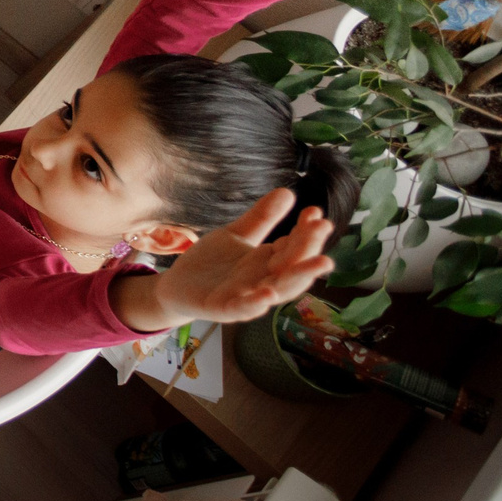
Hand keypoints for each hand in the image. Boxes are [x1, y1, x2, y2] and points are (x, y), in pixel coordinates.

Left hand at [149, 191, 336, 325]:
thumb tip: (288, 191)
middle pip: (293, 266)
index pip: (295, 246)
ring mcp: (246, 296)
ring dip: (298, 278)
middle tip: (324, 227)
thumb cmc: (213, 262)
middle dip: (310, 248)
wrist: (177, 285)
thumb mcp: (237, 234)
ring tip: (320, 262)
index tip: (316, 212)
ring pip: (278, 290)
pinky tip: (267, 296)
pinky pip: (242, 309)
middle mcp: (264, 280)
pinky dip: (254, 304)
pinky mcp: (223, 308)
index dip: (307, 231)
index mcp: (269, 262)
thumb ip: (261, 217)